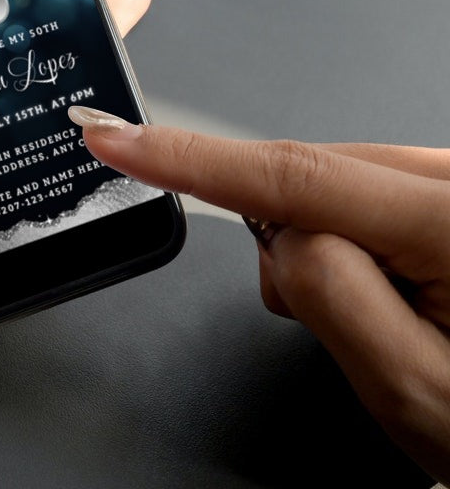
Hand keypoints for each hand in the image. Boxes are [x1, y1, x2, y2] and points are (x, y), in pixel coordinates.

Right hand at [73, 116, 449, 483]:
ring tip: (397, 322)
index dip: (189, 156)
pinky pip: (374, 191)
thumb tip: (275, 232)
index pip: (293, 174)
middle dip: (295, 238)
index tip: (117, 139)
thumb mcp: (415, 392)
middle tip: (350, 327)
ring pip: (343, 184)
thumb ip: (330, 297)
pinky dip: (361, 238)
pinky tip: (407, 294)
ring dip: (335, 246)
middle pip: (318, 174)